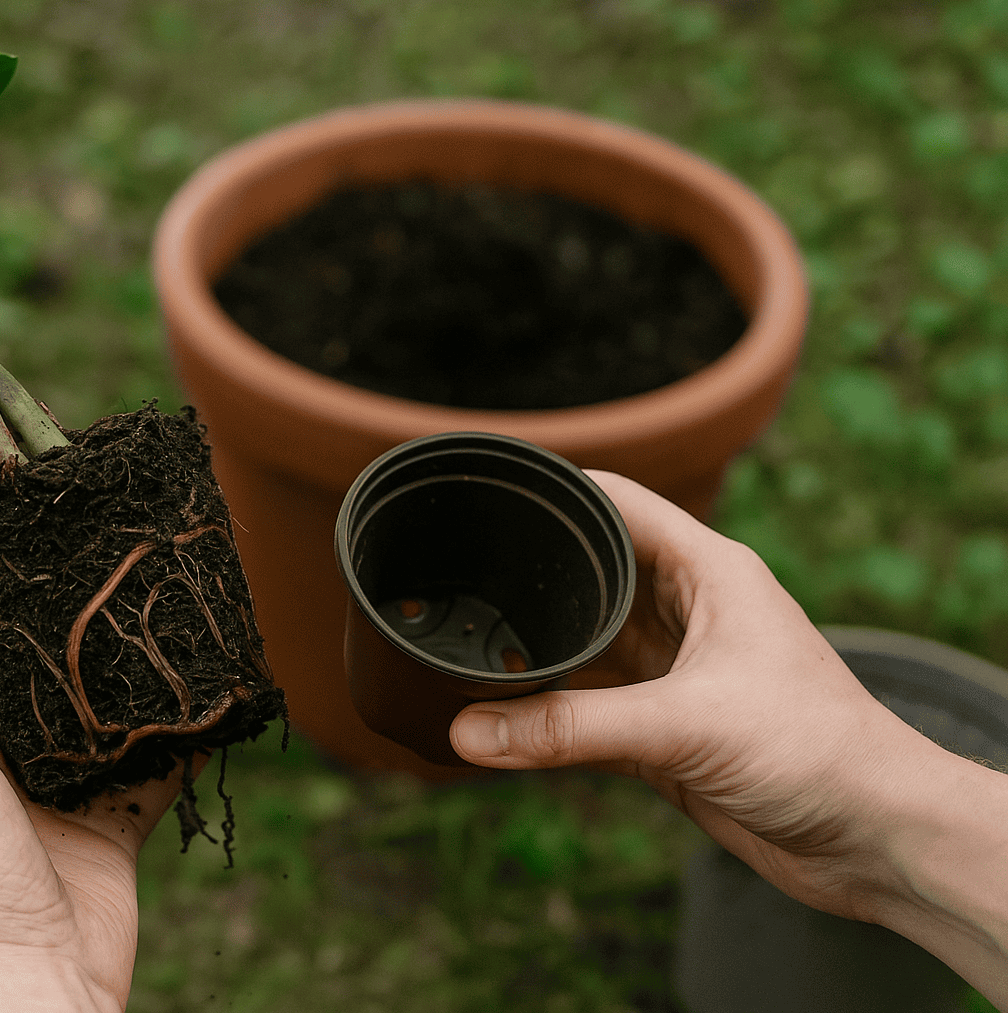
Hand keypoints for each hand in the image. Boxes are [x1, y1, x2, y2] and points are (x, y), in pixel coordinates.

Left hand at [0, 554, 191, 1012]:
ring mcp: (69, 785)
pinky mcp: (122, 817)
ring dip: (135, 669)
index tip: (32, 520)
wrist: (36, 973)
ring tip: (169, 603)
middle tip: (118, 551)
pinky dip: (183, 729)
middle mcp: (8, 753)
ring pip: (109, 708)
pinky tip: (207, 681)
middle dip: (78, 619)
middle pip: (47, 668)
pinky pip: (159, 760)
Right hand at [449, 471, 988, 926]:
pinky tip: (501, 730)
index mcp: (708, 572)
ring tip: (467, 664)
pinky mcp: (667, 733)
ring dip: (535, 663)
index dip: (554, 493)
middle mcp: (688, 613)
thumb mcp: (685, 724)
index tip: (486, 500)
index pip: (616, 503)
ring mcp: (675, 675)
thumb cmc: (820, 751)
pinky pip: (588, 716)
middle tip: (458, 591)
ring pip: (584, 652)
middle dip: (528, 587)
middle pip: (588, 579)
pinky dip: (547, 723)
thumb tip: (470, 730)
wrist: (873, 839)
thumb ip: (572, 727)